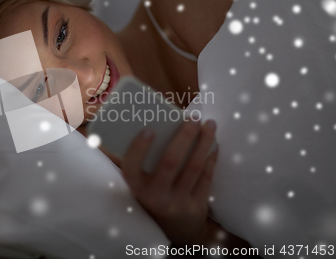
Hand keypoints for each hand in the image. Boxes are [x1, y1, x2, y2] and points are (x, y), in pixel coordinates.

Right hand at [120, 119, 218, 245]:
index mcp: (137, 188)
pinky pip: (206, 177)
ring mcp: (178, 203)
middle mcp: (156, 197)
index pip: (132, 168)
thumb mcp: (140, 184)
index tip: (149, 129)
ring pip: (194, 167)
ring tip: (210, 124)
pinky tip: (214, 143)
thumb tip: (133, 128)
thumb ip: (136, 162)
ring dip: (204, 142)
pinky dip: (211, 157)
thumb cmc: (154, 195)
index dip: (139, 149)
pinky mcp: (197, 206)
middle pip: (170, 162)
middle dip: (184, 136)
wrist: (175, 229)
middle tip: (193, 117)